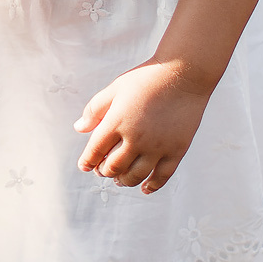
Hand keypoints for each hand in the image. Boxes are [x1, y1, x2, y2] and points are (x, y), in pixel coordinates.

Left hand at [75, 61, 210, 192]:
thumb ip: (95, 110)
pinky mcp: (177, 150)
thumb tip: (79, 128)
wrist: (184, 73)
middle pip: (114, 167)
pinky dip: (152, 186)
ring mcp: (158, 147)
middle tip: (103, 170)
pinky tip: (145, 188)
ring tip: (120, 179)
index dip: (87, 162)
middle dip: (104, 172)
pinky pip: (162, 176)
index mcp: (117, 122)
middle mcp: (136, 138)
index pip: (95, 151)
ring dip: (124, 181)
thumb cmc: (147, 78)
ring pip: (136, 176)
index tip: (85, 166)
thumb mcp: (115, 88)